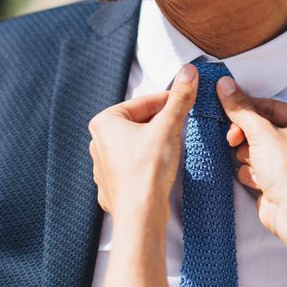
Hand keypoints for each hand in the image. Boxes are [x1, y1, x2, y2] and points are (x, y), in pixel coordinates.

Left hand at [88, 64, 198, 223]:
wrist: (140, 215)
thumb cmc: (148, 170)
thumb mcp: (168, 127)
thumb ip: (179, 98)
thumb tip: (188, 71)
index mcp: (105, 121)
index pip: (145, 102)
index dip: (170, 101)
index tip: (188, 102)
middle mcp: (98, 141)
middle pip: (140, 122)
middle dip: (162, 124)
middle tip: (182, 127)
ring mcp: (103, 165)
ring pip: (137, 144)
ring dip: (156, 143)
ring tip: (173, 150)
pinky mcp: (112, 184)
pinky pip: (133, 165)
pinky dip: (148, 163)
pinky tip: (160, 169)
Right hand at [216, 76, 286, 255]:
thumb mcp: (261, 134)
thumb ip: (240, 109)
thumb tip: (225, 85)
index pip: (269, 106)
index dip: (246, 108)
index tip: (224, 105)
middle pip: (259, 126)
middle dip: (245, 136)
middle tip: (233, 139)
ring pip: (253, 146)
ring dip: (247, 156)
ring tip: (254, 166)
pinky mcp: (278, 176)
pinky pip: (254, 164)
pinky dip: (251, 172)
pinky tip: (258, 181)